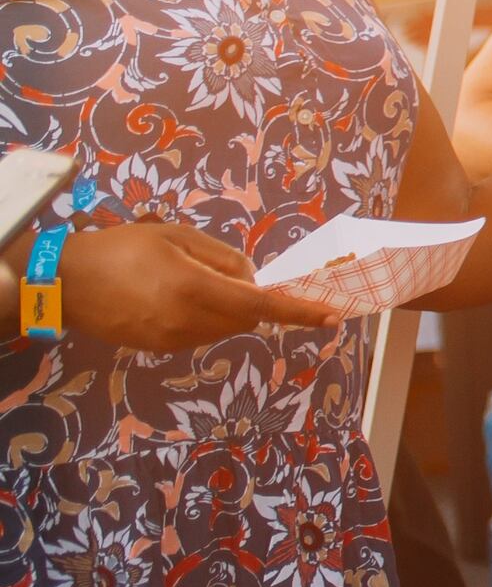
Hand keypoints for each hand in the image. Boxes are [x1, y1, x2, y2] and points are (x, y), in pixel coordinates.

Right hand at [57, 222, 339, 351]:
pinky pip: (199, 335)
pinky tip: (171, 296)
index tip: (331, 316)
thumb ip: (222, 258)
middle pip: (246, 319)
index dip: (298, 312)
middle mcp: (186, 322)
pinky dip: (204, 318)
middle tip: (221, 272)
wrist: (65, 281)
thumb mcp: (176, 237)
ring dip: (226, 309)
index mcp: (194, 290)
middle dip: (251, 300)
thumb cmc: (121, 248)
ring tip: (186, 280)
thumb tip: (252, 278)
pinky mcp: (157, 349)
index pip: (260, 306)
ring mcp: (170, 340)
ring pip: (223, 329)